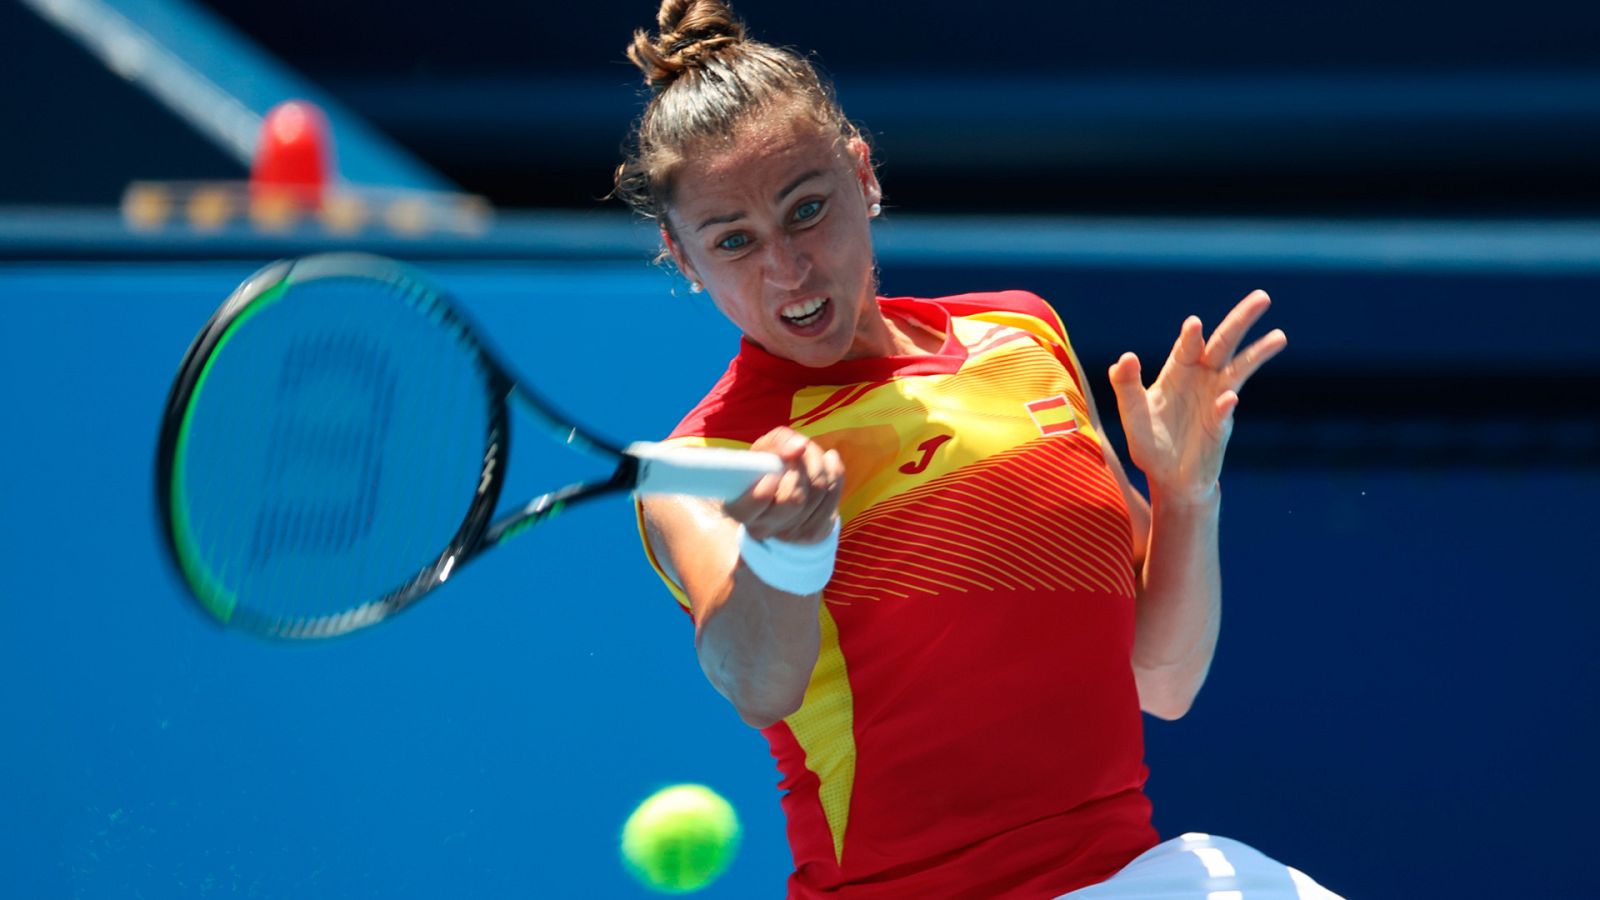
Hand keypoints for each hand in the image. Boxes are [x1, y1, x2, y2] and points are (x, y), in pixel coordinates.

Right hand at [724, 427, 843, 542]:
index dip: (769, 484)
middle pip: (795, 498)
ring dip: (818, 462)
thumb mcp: (763, 450)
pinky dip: (834, 471)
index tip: (772, 472)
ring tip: (810, 450)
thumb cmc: (767, 467)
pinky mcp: (815, 532)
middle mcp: (764, 528)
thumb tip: (800, 447)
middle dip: (801, 465)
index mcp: (741, 509)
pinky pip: (834, 495)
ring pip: (818, 493)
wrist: (782, 492)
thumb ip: (777, 442)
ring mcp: (791, 534)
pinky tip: (827, 461)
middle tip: (799, 449)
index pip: (759, 500)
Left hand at [1107, 290, 1285, 504]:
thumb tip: (1124, 358)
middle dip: (1241, 321)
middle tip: (1263, 297)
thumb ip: (1125, 386)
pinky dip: (1225, 405)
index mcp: (1179, 371)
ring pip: (1239, 370)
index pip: (1188, 346)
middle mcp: (1202, 380)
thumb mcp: (1131, 414)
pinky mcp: (1221, 427)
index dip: (1192, 336)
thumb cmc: (1150, 442)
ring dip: (1257, 353)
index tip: (1194, 324)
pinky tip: (1228, 398)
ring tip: (1279, 336)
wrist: (1168, 479)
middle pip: (1224, 344)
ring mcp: (1216, 401)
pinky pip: (1225, 412)